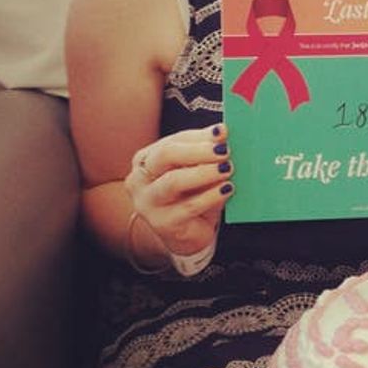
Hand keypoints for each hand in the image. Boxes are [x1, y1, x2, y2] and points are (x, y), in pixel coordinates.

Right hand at [125, 124, 233, 260]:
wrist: (183, 236)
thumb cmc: (190, 196)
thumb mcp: (195, 171)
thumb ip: (205, 153)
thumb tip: (223, 132)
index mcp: (146, 160)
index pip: (172, 141)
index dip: (198, 136)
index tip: (223, 132)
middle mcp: (140, 179)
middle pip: (166, 156)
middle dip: (198, 151)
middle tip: (224, 150)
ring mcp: (148, 203)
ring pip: (174, 181)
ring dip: (204, 172)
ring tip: (227, 168)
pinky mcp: (163, 223)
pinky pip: (189, 206)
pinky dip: (211, 196)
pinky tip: (227, 189)